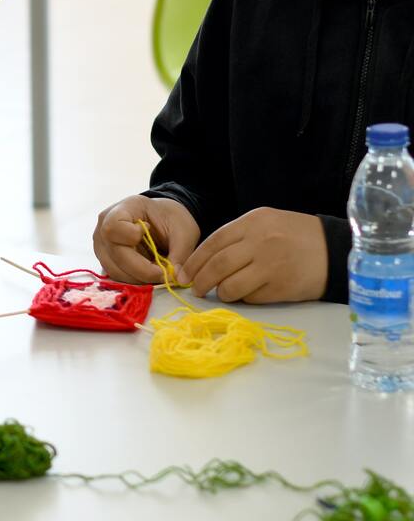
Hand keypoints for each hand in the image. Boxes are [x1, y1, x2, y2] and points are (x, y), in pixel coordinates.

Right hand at [93, 195, 198, 283]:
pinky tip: (149, 272)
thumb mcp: (183, 231)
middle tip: (165, 272)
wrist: (162, 218)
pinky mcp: (105, 259)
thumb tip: (176, 278)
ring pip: (115, 270)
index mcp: (121, 210)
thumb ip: (180, 254)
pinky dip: (135, 279)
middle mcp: (103, 227)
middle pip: (115, 254)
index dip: (131, 236)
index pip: (113, 227)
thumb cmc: (170, 218)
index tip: (149, 232)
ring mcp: (101, 245)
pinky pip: (116, 276)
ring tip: (158, 271)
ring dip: (139, 278)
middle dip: (143, 269)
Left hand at [175, 207, 327, 302]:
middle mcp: (259, 242)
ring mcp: (270, 265)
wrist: (336, 250)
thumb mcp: (266, 223)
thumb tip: (206, 260)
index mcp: (252, 223)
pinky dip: (243, 298)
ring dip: (221, 292)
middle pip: (217, 265)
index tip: (185, 274)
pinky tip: (246, 295)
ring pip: (230, 285)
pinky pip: (251, 297)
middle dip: (201, 281)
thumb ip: (238, 236)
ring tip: (221, 293)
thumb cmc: (297, 237)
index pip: (213, 243)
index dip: (195, 261)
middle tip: (196, 289)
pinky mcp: (281, 286)